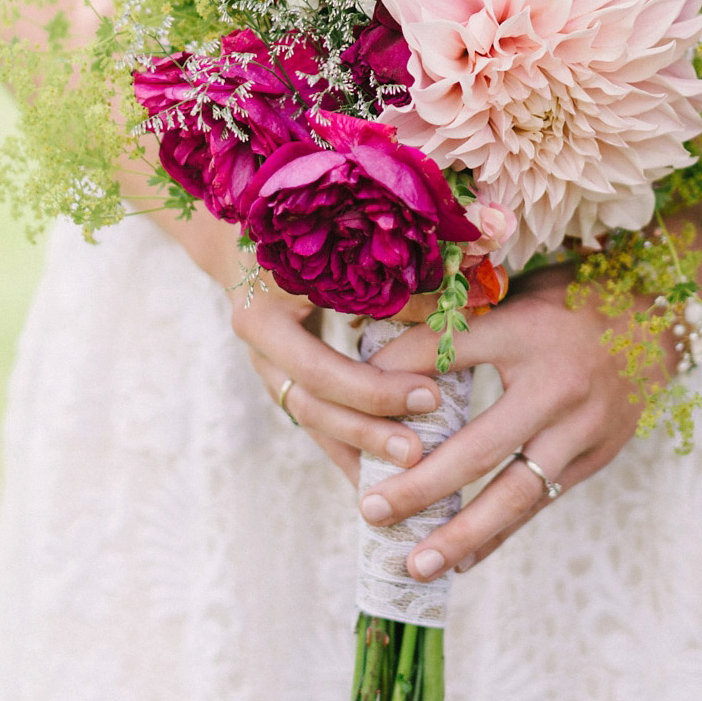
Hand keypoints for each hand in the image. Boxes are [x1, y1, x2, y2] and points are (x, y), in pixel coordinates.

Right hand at [138, 198, 443, 485]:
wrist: (242, 225)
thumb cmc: (305, 221)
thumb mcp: (342, 243)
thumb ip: (395, 277)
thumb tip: (458, 303)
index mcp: (266, 313)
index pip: (322, 367)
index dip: (376, 388)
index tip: (431, 395)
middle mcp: (259, 346)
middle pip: (313, 405)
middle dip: (368, 431)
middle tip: (421, 452)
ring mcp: (266, 364)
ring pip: (310, 420)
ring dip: (357, 450)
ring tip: (406, 479)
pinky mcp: (280, 373)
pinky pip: (313, 417)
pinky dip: (345, 444)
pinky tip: (377, 475)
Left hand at [354, 267, 679, 581]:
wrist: (664, 311)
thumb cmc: (575, 295)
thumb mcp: (520, 289)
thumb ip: (461, 317)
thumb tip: (380, 339)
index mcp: (528, 329)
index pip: (447, 354)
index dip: (394, 375)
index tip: (348, 395)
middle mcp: (557, 384)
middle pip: (478, 445)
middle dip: (420, 484)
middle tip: (370, 508)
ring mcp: (583, 426)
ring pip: (515, 492)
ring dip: (461, 532)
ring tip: (414, 564)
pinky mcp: (599, 454)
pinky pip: (541, 502)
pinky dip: (500, 533)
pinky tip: (463, 559)